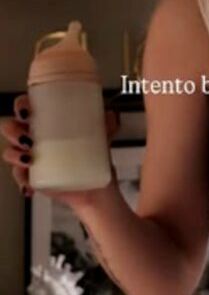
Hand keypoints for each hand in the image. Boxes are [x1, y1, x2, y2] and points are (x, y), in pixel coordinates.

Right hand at [0, 93, 119, 209]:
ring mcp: (30, 158)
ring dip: (15, 155)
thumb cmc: (93, 157)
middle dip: (14, 131)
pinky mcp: (32, 177)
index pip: (25, 108)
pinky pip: (19, 178)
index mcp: (45, 123)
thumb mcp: (101, 138)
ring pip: (10, 152)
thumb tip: (111, 114)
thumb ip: (107, 124)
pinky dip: (21, 182)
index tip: (28, 112)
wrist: (97, 188)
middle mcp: (33, 137)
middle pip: (11, 128)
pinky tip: (29, 186)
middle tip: (29, 138)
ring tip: (30, 159)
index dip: (20, 106)